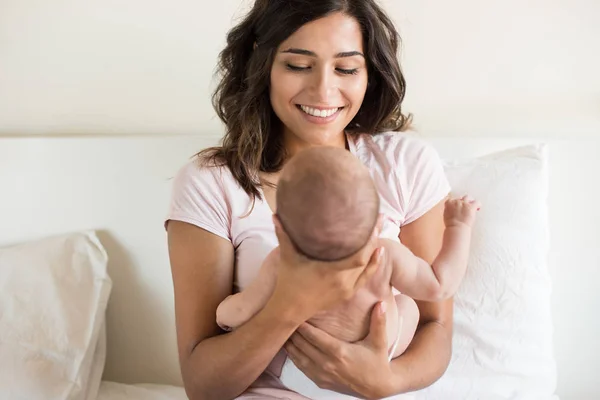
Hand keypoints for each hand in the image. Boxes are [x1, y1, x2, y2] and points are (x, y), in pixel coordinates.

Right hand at [269, 214, 384, 321]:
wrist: (289, 310)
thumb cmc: (288, 282)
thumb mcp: (287, 257)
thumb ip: (283, 235)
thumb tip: (276, 215)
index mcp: (332, 271)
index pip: (360, 254)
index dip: (369, 239)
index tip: (373, 222)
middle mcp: (343, 281)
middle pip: (367, 259)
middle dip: (374, 240)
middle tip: (381, 222)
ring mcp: (346, 290)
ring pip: (367, 270)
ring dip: (374, 253)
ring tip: (379, 236)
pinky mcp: (346, 295)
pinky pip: (363, 279)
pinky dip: (370, 267)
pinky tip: (375, 256)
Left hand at [284, 302, 396, 398]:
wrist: (377, 388)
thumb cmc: (377, 362)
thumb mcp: (379, 342)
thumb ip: (379, 322)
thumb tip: (381, 303)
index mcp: (340, 352)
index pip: (315, 337)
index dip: (303, 326)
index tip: (295, 313)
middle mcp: (328, 364)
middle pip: (303, 345)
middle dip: (293, 332)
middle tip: (284, 317)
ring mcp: (323, 375)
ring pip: (299, 357)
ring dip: (290, 344)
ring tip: (282, 330)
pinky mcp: (320, 381)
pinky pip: (301, 368)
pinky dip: (293, 356)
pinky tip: (288, 347)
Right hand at [444, 195, 480, 227]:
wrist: (457, 227)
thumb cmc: (451, 224)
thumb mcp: (446, 216)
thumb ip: (449, 210)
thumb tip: (452, 211)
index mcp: (449, 203)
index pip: (451, 200)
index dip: (454, 203)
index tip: (456, 207)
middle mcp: (456, 201)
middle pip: (460, 198)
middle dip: (462, 202)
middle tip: (464, 207)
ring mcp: (464, 203)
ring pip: (467, 197)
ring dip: (469, 201)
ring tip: (471, 205)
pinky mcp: (471, 206)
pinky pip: (477, 202)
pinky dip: (478, 204)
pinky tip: (478, 208)